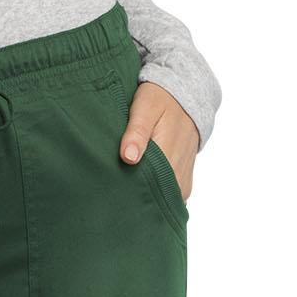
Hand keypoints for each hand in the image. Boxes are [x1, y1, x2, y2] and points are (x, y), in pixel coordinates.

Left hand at [119, 81, 198, 202]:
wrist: (185, 96)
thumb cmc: (161, 99)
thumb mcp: (146, 108)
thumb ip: (137, 132)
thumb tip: (129, 157)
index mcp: (169, 157)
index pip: (146, 188)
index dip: (127, 192)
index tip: (111, 190)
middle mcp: (178, 174)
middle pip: (152, 199)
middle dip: (133, 197)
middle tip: (113, 191)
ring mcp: (182, 181)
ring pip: (160, 200)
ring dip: (144, 197)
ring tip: (126, 189)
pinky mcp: (183, 183)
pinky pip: (168, 197)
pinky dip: (154, 195)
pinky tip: (140, 187)